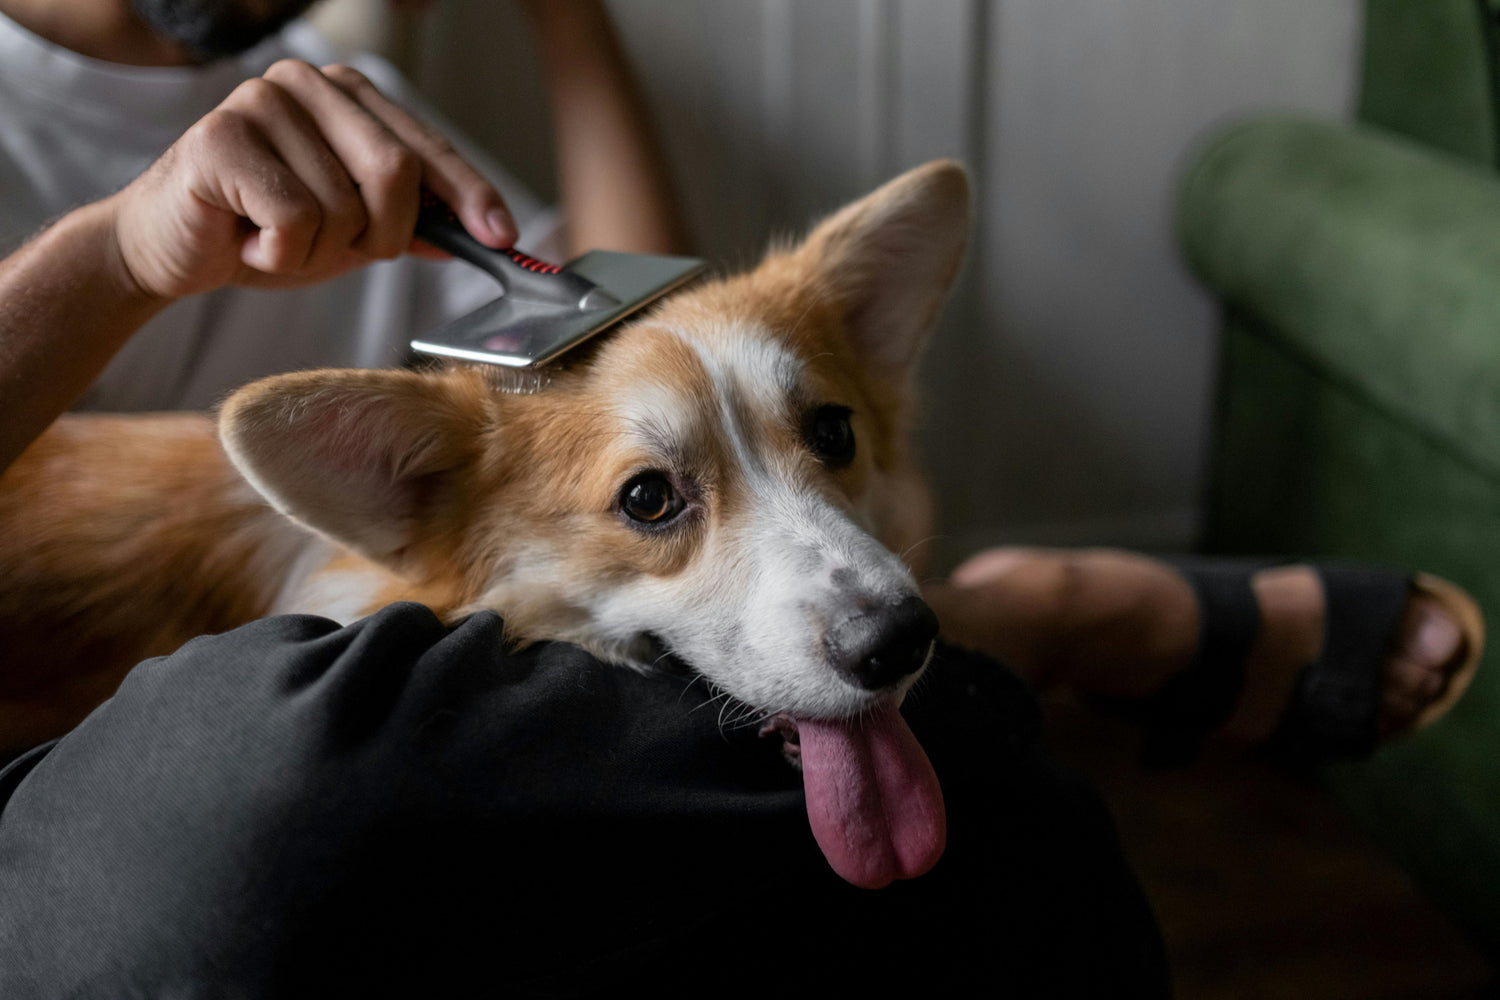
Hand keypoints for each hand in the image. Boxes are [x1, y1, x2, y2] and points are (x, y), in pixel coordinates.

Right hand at [108, 59, 515, 299]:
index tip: (501, 236)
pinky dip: (279, 254)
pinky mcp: (220, 137)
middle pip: (395, 171)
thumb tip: (480, 233)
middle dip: (383, 234)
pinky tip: (248, 239)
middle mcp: (308, 84)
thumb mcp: (354, 231)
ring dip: (318, 252)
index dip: (469, 194)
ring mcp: (261, 102)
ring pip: (343, 207)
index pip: (427, 146)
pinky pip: (294, 220)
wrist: (171, 249)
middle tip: (346, 249)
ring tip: (275, 239)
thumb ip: (412, 223)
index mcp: (348, 96)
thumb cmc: (263, 230)